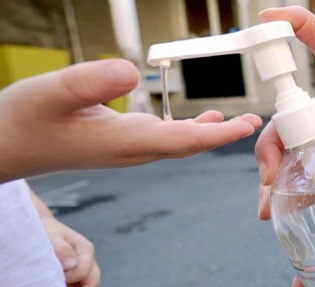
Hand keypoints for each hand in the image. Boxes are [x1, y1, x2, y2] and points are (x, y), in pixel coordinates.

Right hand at [0, 59, 262, 182]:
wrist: (7, 145)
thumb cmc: (25, 121)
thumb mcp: (52, 91)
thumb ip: (91, 81)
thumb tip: (132, 71)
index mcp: (124, 142)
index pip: (182, 141)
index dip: (218, 136)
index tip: (247, 127)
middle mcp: (132, 150)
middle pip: (188, 145)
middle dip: (223, 136)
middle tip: (254, 122)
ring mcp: (126, 148)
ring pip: (177, 143)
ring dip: (208, 133)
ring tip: (235, 121)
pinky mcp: (119, 142)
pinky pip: (163, 138)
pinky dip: (186, 130)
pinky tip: (196, 122)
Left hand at [30, 189, 99, 286]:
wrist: (40, 228)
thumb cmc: (44, 231)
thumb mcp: (51, 237)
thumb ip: (61, 248)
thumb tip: (72, 264)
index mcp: (85, 249)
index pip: (84, 272)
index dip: (69, 280)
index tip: (52, 282)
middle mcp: (88, 258)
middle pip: (93, 281)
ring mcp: (84, 265)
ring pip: (88, 286)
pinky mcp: (77, 272)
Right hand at [256, 6, 314, 219]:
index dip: (300, 26)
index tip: (269, 19)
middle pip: (289, 113)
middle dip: (270, 142)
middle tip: (270, 177)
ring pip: (286, 144)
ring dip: (272, 170)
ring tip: (267, 204)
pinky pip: (296, 168)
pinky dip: (282, 188)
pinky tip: (274, 210)